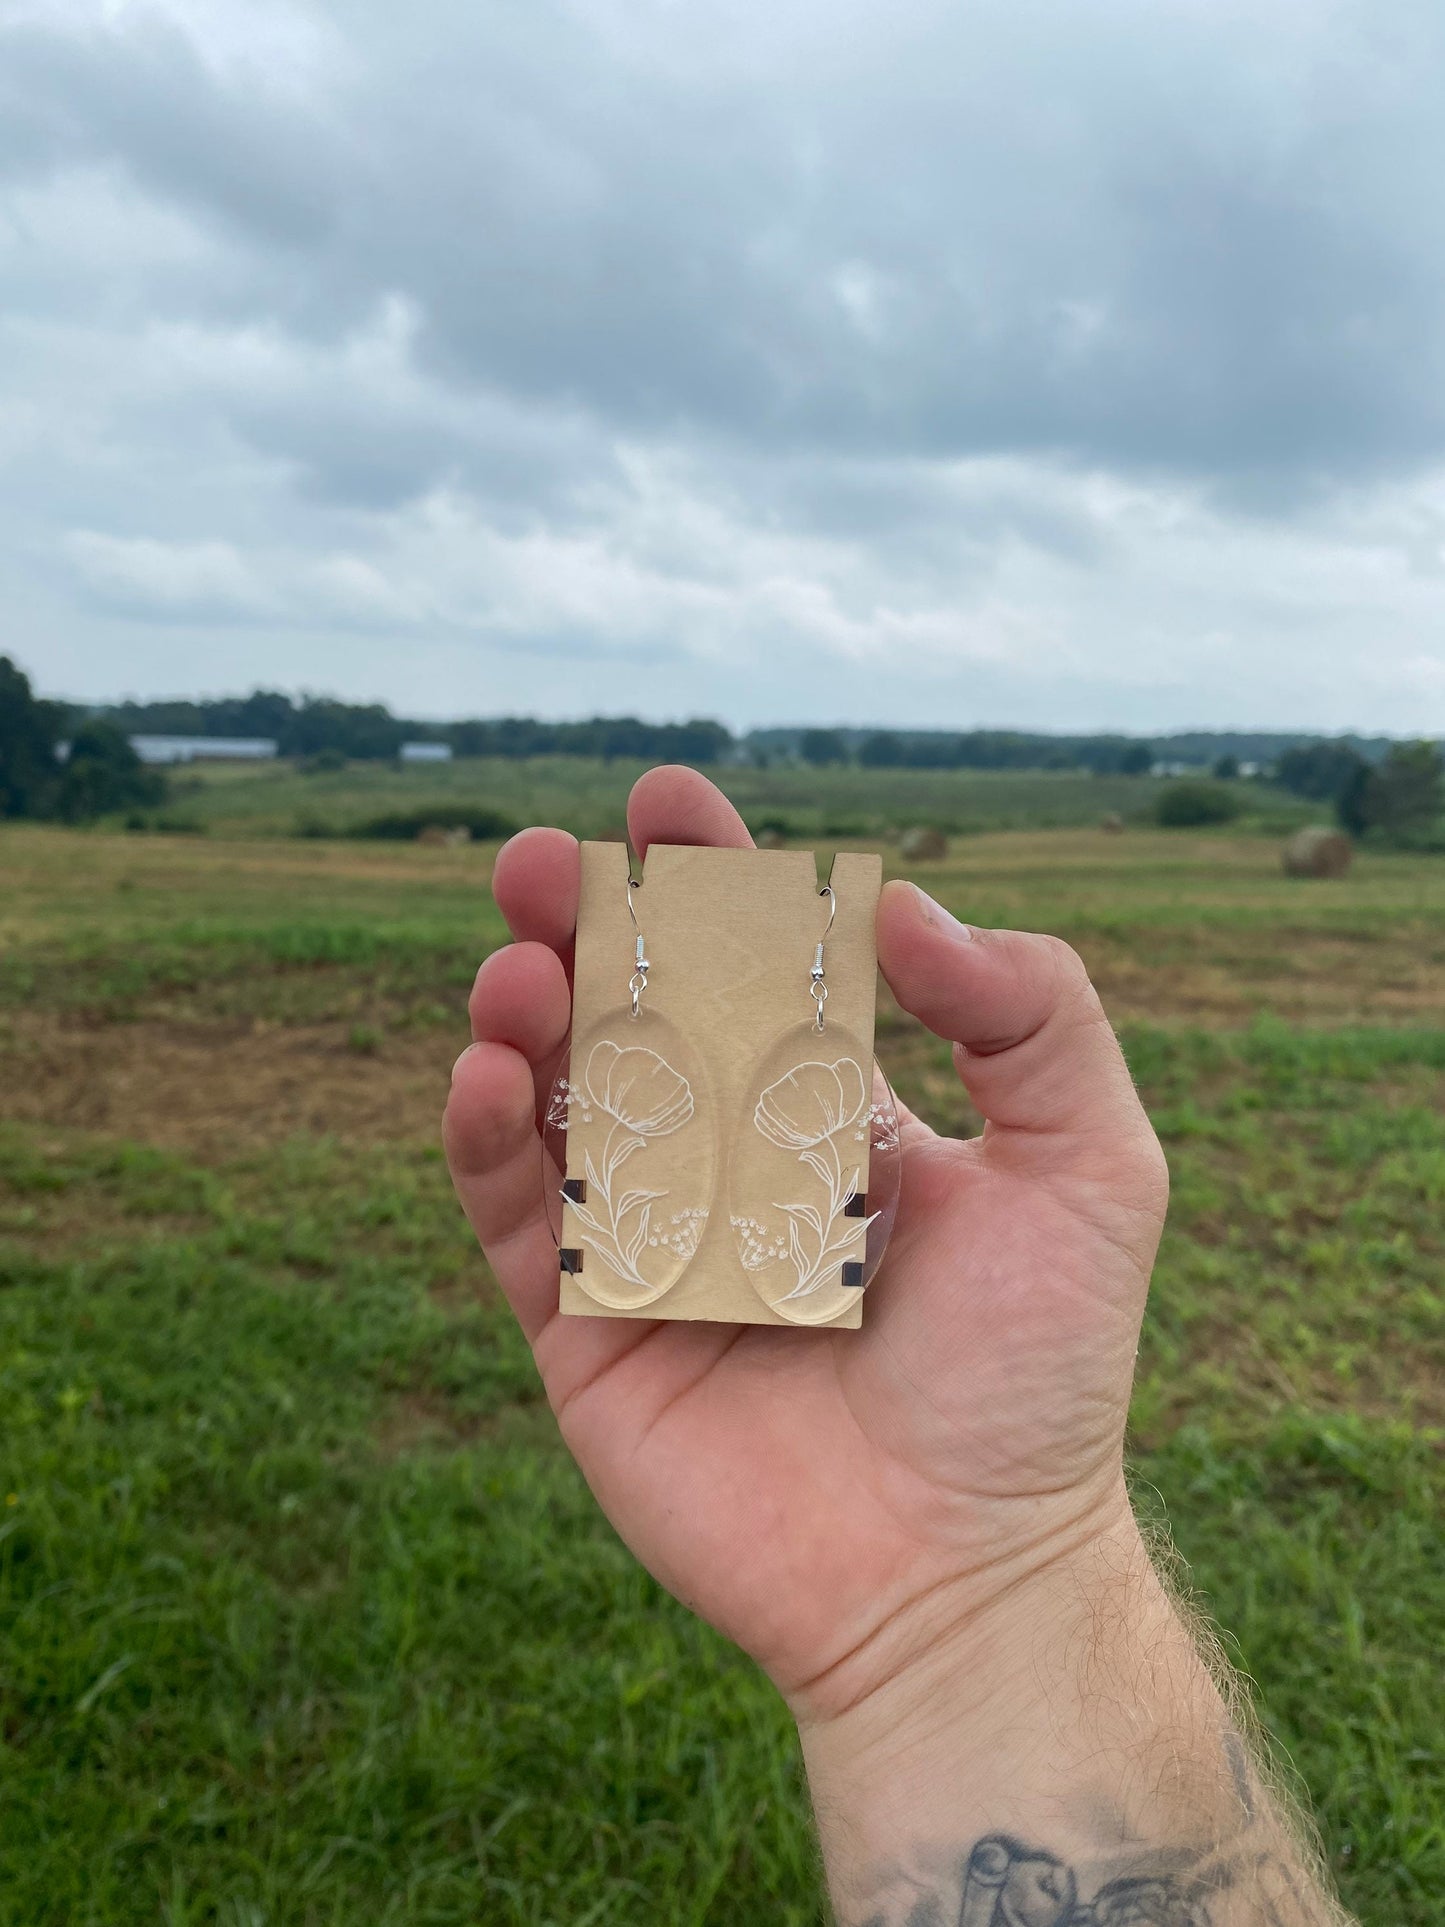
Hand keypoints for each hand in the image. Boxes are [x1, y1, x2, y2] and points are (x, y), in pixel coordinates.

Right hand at [444, 766, 1168, 1722]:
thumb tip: (902, 906)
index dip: (707, 882)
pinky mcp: (585, 1331)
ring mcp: (651, 1243)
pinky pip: (517, 1219)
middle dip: (582, 929)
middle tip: (542, 860)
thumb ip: (1034, 1015)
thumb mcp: (1090, 1167)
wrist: (964, 1571)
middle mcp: (730, 1163)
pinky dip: (486, 1143)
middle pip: (631, 1017)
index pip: (754, 969)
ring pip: (555, 1102)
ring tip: (518, 964)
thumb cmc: (1036, 1375)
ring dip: (521, 1017)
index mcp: (831, 1114)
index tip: (663, 802)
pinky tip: (490, 1074)